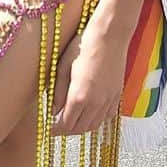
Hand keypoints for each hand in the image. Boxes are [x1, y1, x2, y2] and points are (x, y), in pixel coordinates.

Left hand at [50, 18, 127, 136]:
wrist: (109, 36)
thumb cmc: (83, 46)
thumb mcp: (62, 67)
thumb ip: (57, 92)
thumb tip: (53, 110)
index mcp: (78, 96)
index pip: (65, 125)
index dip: (55, 130)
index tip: (48, 128)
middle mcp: (95, 103)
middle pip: (80, 129)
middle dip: (67, 130)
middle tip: (58, 125)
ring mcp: (108, 100)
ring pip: (94, 125)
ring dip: (82, 127)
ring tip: (72, 120)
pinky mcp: (117, 95)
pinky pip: (107, 117)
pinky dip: (97, 120)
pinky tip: (90, 112)